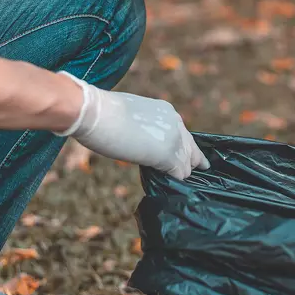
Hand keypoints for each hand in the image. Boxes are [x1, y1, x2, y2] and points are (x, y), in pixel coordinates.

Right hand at [54, 72, 208, 179]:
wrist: (95, 112)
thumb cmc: (102, 112)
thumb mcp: (131, 115)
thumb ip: (144, 128)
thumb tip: (141, 141)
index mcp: (167, 111)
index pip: (182, 133)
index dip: (181, 146)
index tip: (182, 154)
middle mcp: (175, 123)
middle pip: (191, 148)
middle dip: (193, 160)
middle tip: (200, 169)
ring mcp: (174, 140)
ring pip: (187, 163)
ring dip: (180, 172)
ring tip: (178, 181)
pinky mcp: (168, 155)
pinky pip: (180, 173)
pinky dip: (174, 180)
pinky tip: (168, 184)